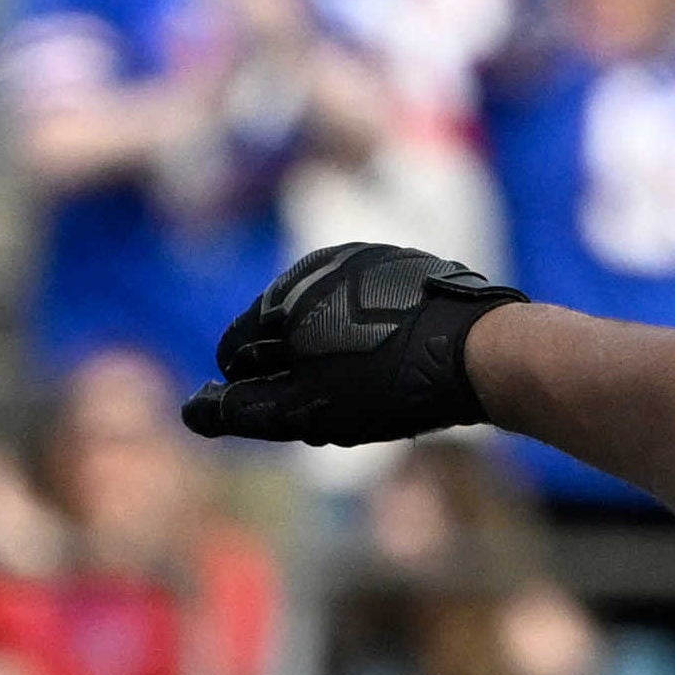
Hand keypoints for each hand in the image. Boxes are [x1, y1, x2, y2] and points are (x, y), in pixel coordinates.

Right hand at [184, 241, 527, 444]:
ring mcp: (365, 261)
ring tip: (372, 389)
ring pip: (325, 322)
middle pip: (281, 336)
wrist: (482, 350)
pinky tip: (398, 366)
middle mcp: (318, 265)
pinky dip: (370, 339)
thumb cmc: (388, 383)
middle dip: (296, 374)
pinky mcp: (405, 268)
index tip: (299, 413)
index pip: (236, 351)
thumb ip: (244, 410)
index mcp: (284, 294)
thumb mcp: (308, 408)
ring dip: (333, 357)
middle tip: (338, 407)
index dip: (256, 393)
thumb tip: (192, 411)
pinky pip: (366, 310)